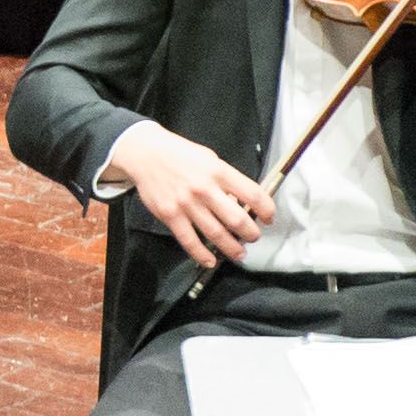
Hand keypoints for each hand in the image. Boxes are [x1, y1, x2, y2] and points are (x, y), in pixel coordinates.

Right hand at [99, 121, 275, 269]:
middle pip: (237, 220)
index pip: (253, 194)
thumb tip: (241, 203)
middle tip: (253, 237)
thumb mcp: (210, 159)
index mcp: (219, 171)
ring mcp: (187, 204)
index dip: (266, 210)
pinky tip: (211, 261)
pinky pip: (189, 241)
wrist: (147, 154)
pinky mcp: (170, 216)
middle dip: (251, 234)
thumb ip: (226, 180)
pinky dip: (202, 255)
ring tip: (239, 254)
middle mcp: (205, 189)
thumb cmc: (181, 155)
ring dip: (232, 248)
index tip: (268, 218)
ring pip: (216, 234)